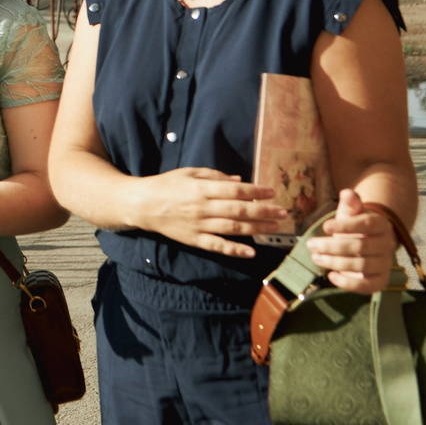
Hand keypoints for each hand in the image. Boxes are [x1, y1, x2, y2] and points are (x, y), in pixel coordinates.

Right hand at [128, 166, 283, 257]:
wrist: (142, 205)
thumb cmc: (166, 185)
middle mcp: (203, 207)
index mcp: (202, 188)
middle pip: (238, 210)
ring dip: (256, 228)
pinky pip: (217, 246)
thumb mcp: (189, 173)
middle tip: (283, 212)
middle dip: (263, 211)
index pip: (235, 190)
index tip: (272, 193)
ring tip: (274, 227)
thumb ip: (215, 176)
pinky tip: (251, 251)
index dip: (255, 192)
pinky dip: (234, 250)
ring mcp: (199, 225)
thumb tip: (240, 181)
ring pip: (232, 228)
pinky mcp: (194, 240)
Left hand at [305, 188, 397, 294]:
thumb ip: (350, 204)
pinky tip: (331, 276)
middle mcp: (386, 244)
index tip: (325, 226)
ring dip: (335, 262)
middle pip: (361, 246)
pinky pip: (367, 286)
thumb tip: (347, 192)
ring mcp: (384, 264)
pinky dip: (347, 283)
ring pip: (361, 265)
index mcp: (381, 225)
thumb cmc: (354, 228)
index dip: (346, 225)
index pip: (368, 223)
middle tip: (311, 244)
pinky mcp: (379, 281)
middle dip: (332, 246)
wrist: (364, 247)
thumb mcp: (350, 214)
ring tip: (316, 257)